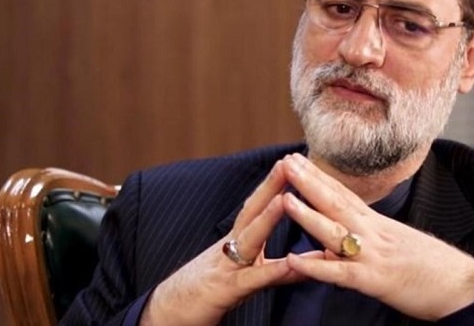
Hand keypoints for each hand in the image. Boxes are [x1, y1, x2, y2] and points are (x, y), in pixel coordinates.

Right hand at [140, 157, 322, 325]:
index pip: (255, 208)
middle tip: (288, 162)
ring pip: (249, 238)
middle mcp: (229, 248)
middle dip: (270, 186)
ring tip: (286, 199)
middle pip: (251, 211)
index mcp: (235, 242)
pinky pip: (252, 279)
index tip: (290, 162)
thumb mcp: (243, 279)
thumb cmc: (206, 293)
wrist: (169, 313)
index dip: (272, 185)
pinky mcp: (226, 291)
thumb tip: (304, 264)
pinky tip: (291, 264)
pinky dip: (272, 270)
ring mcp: (226, 266)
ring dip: (267, 218)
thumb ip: (274, 271)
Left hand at [280, 153, 473, 320]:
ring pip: (335, 232)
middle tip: (284, 162)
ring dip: (308, 216)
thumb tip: (333, 243)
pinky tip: (294, 260)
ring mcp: (372, 255)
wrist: (462, 287)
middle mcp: (372, 232)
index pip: (342, 193)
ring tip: (284, 199)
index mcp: (375, 223)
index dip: (318, 176)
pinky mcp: (374, 280)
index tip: (296, 159)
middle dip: (308, 182)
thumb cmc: (428, 267)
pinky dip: (317, 267)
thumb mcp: (392, 245)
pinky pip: (340, 273)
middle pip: (336, 202)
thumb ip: (361, 240)